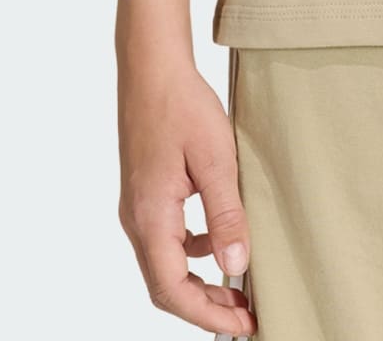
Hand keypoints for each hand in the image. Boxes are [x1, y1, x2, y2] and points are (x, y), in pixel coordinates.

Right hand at [118, 55, 255, 333]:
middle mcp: (137, 220)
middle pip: (165, 286)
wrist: (152, 67)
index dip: (207, 315)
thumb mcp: (214, 159)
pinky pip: (166, 239)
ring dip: (199, 282)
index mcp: (150, 217)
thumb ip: (226, 215)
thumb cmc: (181, 105)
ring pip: (165, 264)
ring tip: (239, 285)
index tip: (243, 328)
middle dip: (205, 306)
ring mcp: (138, 207)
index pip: (172, 291)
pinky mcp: (146, 193)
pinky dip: (192, 253)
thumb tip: (237, 268)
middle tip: (246, 316)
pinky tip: (220, 240)